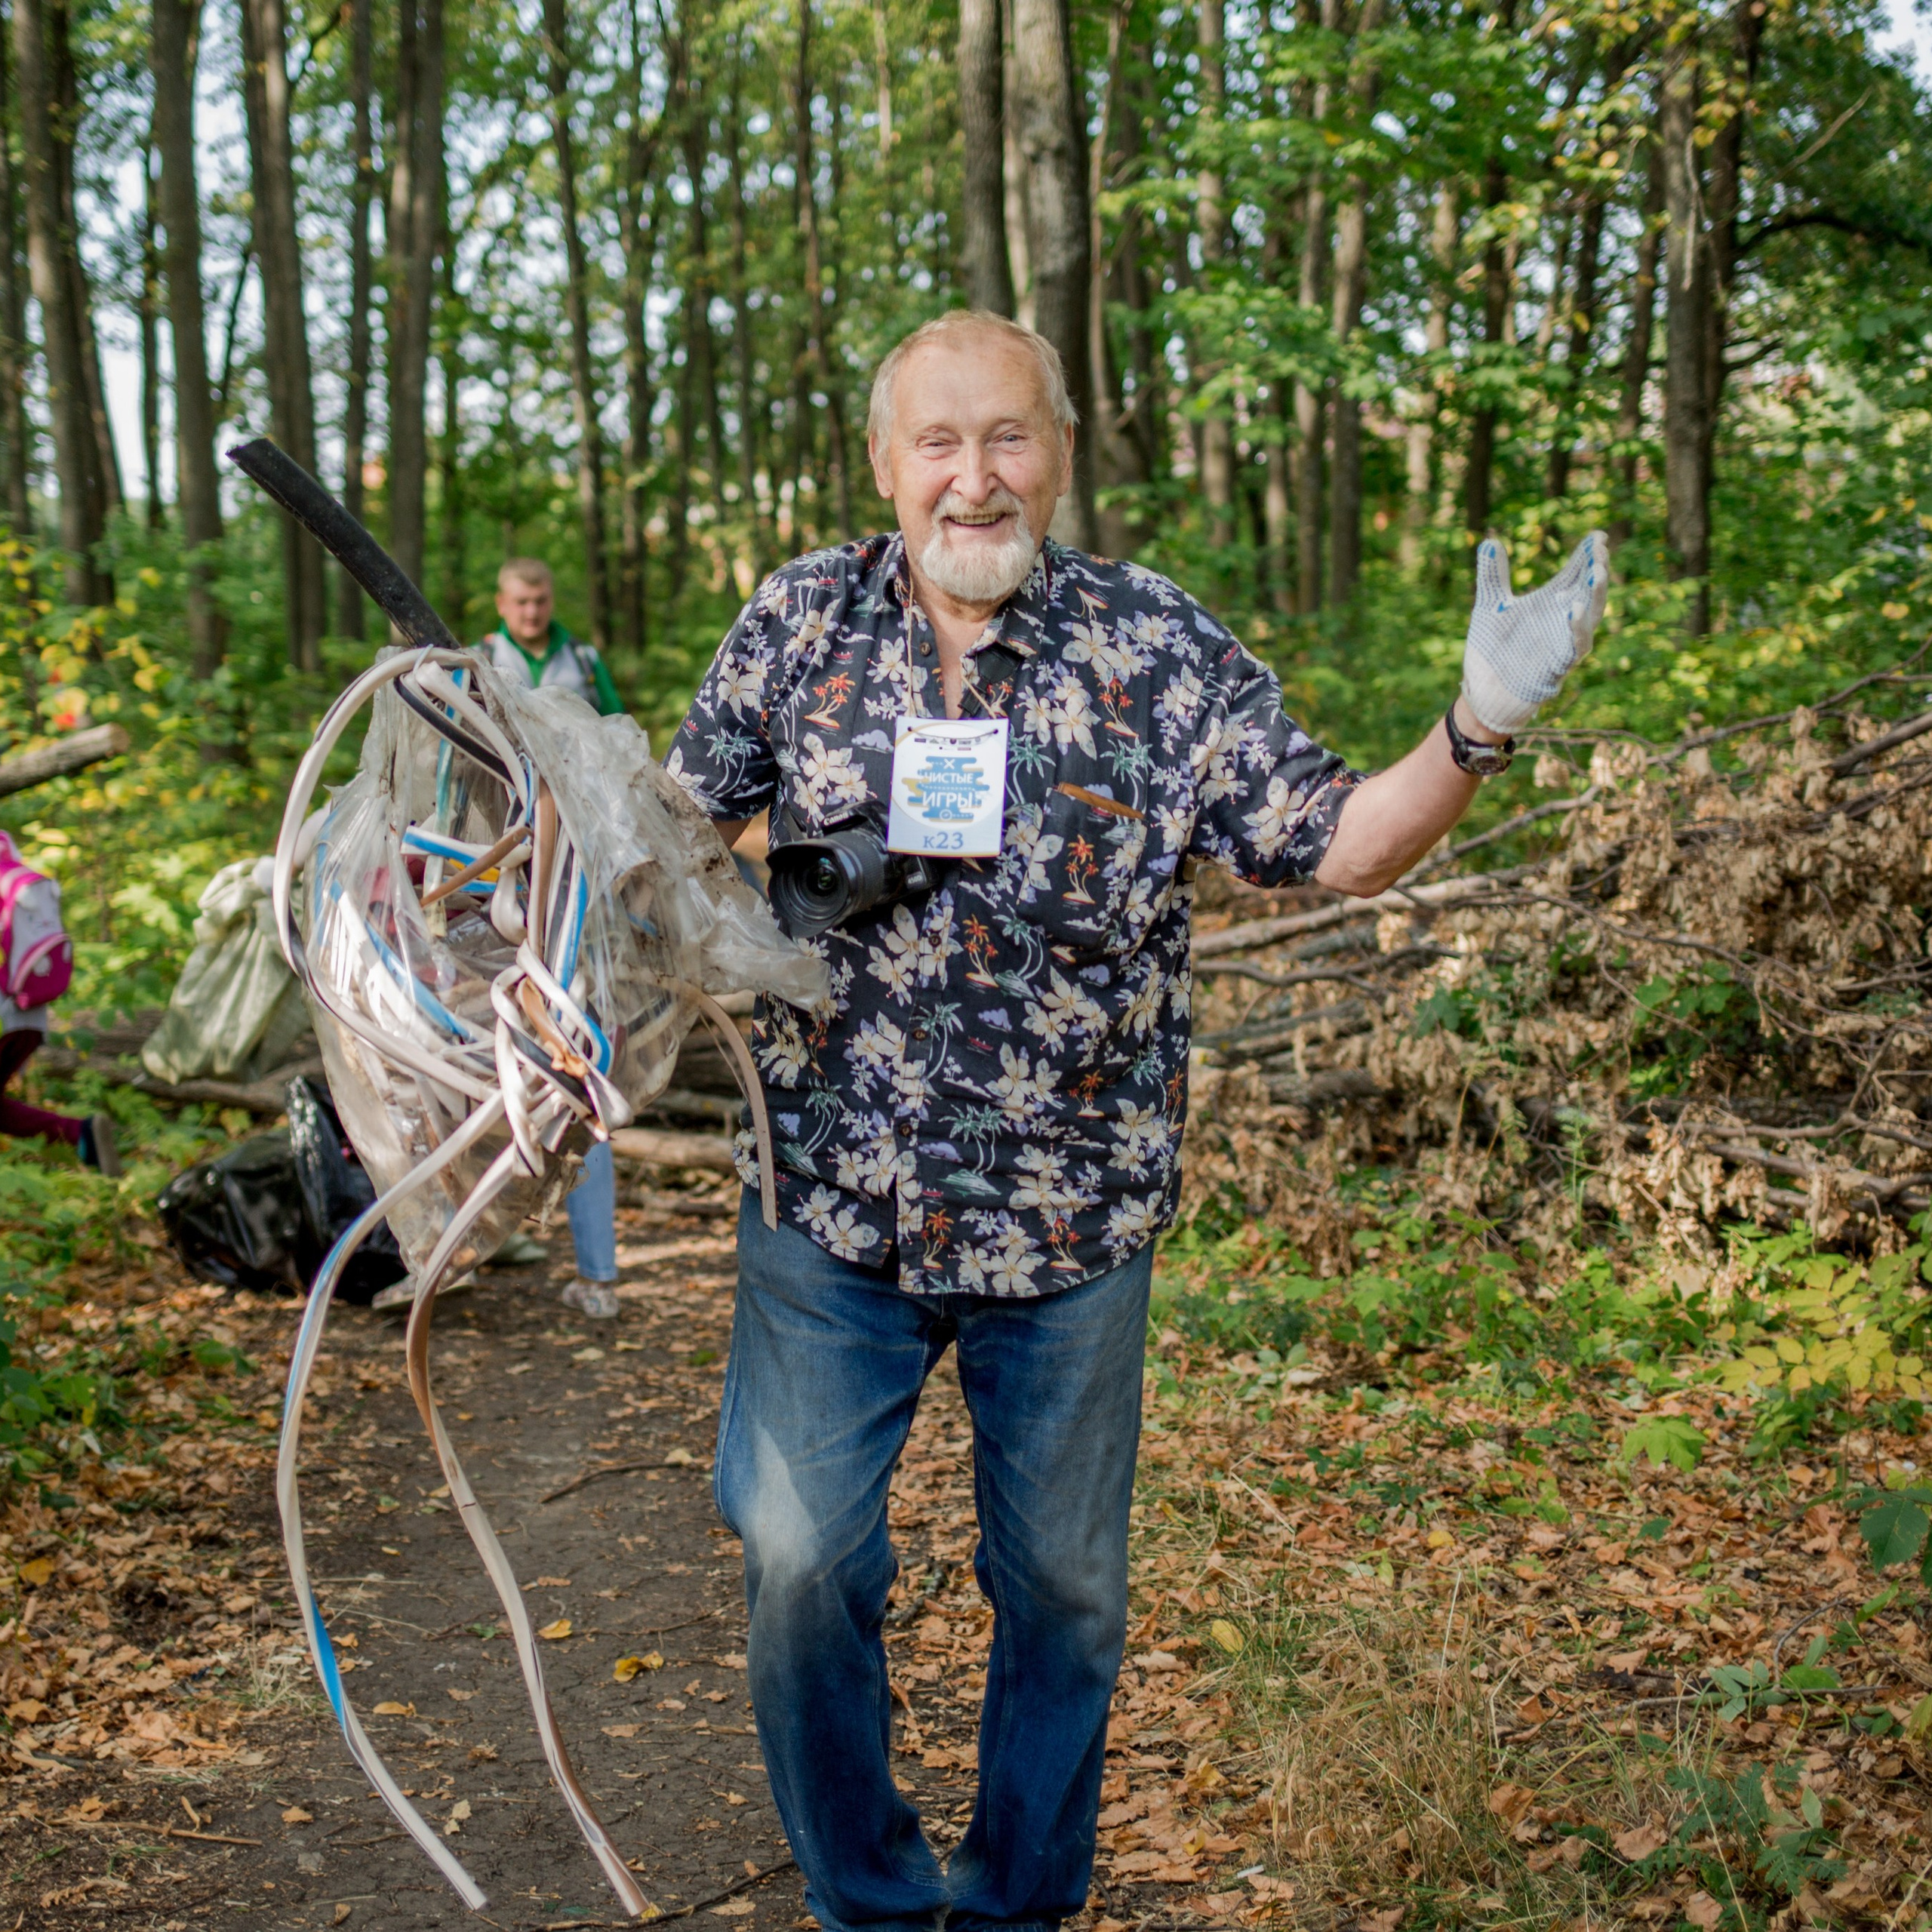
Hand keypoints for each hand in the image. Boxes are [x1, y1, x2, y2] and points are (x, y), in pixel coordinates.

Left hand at [1460, 531, 1609, 735]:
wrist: (1483, 692)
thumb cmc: (1491, 650)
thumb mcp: (1489, 607)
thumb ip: (1492, 576)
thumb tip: (1490, 541)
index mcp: (1551, 602)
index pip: (1576, 572)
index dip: (1587, 554)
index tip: (1597, 535)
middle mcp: (1563, 619)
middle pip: (1588, 589)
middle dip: (1596, 568)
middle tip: (1600, 547)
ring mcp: (1563, 642)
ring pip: (1592, 615)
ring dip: (1597, 594)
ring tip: (1598, 571)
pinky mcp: (1559, 665)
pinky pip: (1576, 646)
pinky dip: (1577, 628)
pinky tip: (1577, 608)